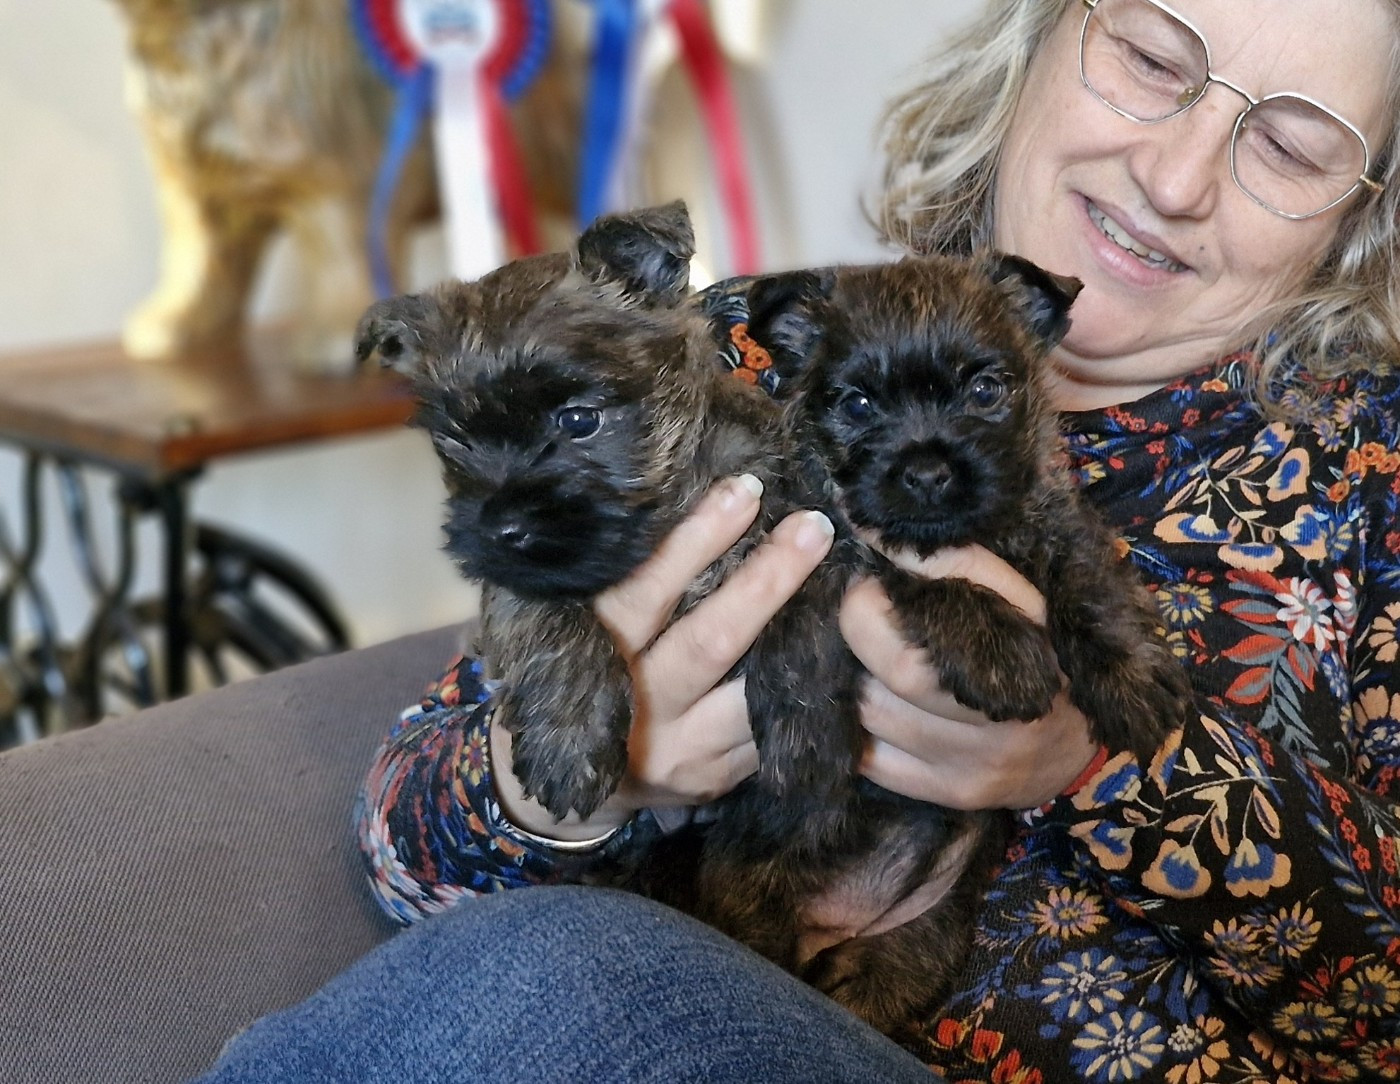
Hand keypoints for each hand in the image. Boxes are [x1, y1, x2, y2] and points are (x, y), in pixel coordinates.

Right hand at [492, 475, 834, 841]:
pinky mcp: (714, 779)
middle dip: (767, 581)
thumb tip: (713, 505)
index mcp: (593, 655)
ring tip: (845, 586)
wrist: (557, 787)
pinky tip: (839, 648)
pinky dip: (805, 687)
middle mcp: (638, 707)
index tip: (745, 492)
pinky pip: (769, 728)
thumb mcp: (584, 627)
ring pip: (752, 695)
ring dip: (804, 640)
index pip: (645, 592)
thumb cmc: (582, 673)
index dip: (697, 542)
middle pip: (710, 642)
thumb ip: (629, 584)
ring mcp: (680, 750)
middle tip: (814, 526)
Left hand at [841, 544, 1099, 811]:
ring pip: (871, 725)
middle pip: (879, 696)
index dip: (865, 613)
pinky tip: (877, 700)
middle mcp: (995, 734)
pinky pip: (873, 764)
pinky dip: (861, 729)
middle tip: (862, 615)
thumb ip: (955, 561)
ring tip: (870, 653)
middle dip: (854, 648)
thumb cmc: (1043, 649)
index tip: (868, 583)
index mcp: (1016, 672)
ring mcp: (971, 772)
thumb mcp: (1022, 597)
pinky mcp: (952, 796)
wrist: (1083, 739)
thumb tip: (873, 533)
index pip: (904, 657)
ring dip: (854, 683)